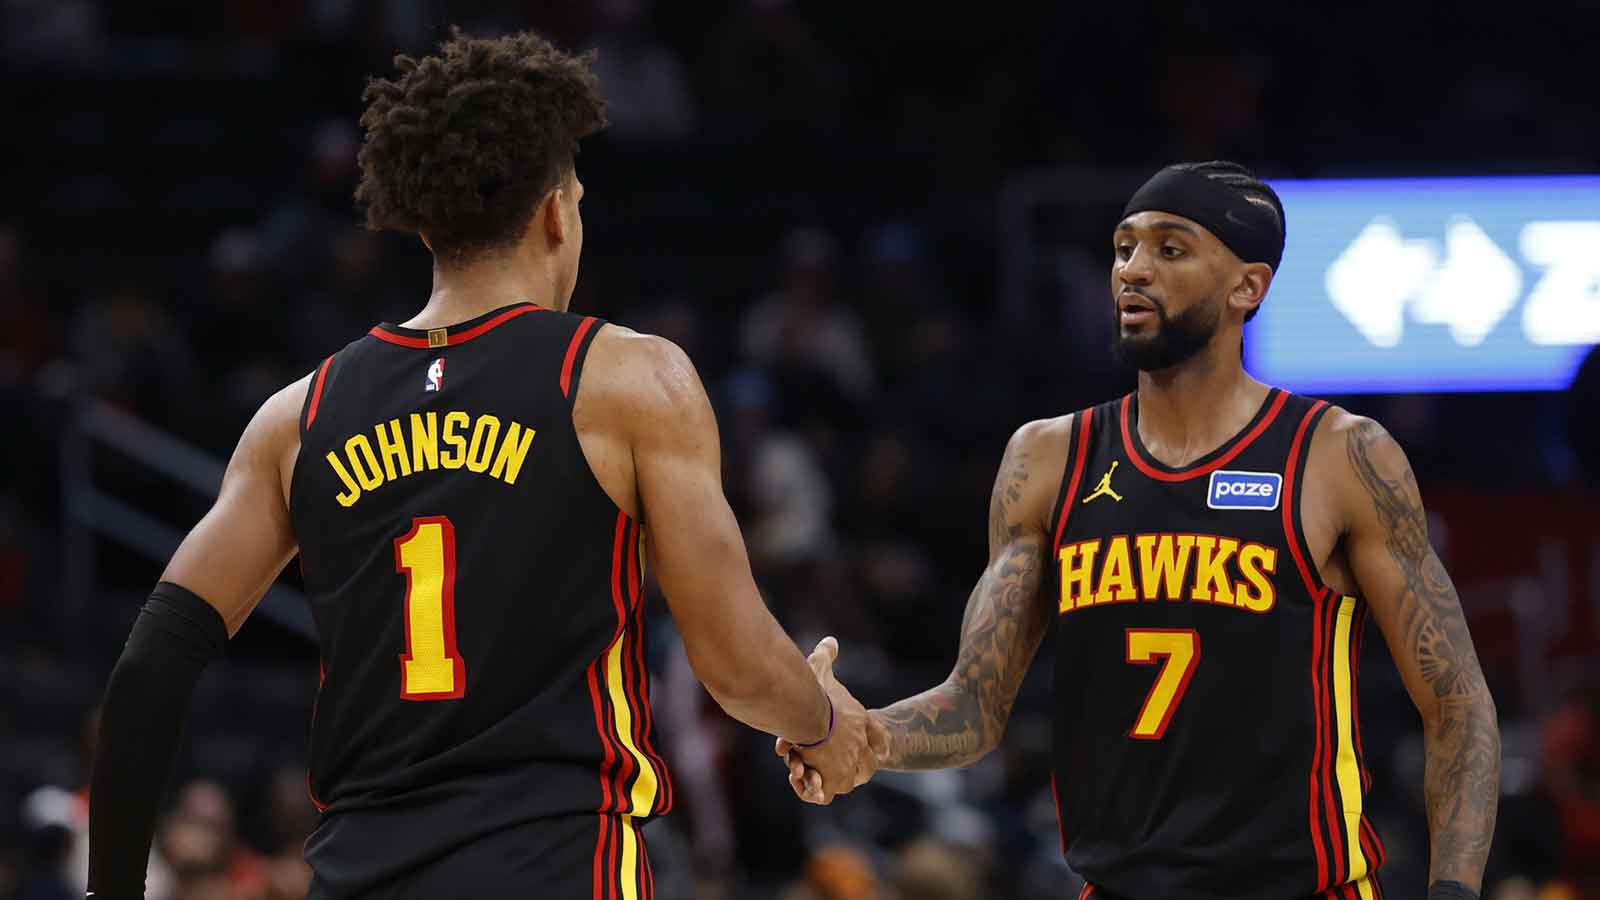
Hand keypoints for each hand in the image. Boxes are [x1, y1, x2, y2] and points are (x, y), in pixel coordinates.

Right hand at [774, 637, 887, 803]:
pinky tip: (801, 781)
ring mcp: (849, 764)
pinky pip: (828, 792)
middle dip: (854, 765)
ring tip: (807, 772)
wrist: (809, 713)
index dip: (878, 743)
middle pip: (868, 763)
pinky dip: (814, 790)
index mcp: (859, 720)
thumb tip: (830, 641)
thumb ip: (827, 655)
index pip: (878, 735)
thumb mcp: (820, 668)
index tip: (880, 750)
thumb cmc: (813, 690)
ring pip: (847, 779)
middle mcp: (859, 744)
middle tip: (834, 761)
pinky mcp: (834, 780)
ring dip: (828, 778)